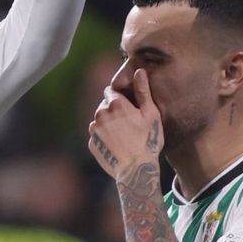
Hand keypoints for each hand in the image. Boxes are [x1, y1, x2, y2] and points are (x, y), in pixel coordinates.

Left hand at [87, 67, 163, 182]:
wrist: (136, 170)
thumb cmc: (148, 141)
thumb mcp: (151, 114)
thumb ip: (143, 91)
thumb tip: (139, 71)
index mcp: (115, 104)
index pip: (111, 91)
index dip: (121, 97)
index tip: (129, 106)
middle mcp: (100, 114)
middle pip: (105, 105)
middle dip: (114, 110)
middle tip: (128, 123)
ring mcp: (94, 130)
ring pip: (99, 120)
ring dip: (108, 123)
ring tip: (123, 135)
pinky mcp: (91, 143)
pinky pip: (97, 135)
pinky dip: (104, 137)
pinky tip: (116, 144)